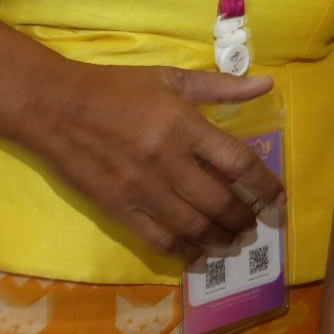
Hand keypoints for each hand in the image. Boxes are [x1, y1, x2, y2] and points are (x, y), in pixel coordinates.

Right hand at [24, 61, 285, 260]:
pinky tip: (198, 256)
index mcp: (183, 125)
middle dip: (244, 219)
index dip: (264, 184)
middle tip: (256, 225)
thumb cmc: (117, 88)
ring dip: (220, 238)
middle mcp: (167, 161)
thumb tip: (265, 85)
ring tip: (235, 242)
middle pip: (218, 201)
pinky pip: (158, 239)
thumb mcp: (170, 78)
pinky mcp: (119, 208)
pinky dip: (183, 252)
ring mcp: (142, 189)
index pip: (237, 162)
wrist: (56, 107)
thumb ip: (221, 86)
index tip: (278, 197)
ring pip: (192, 226)